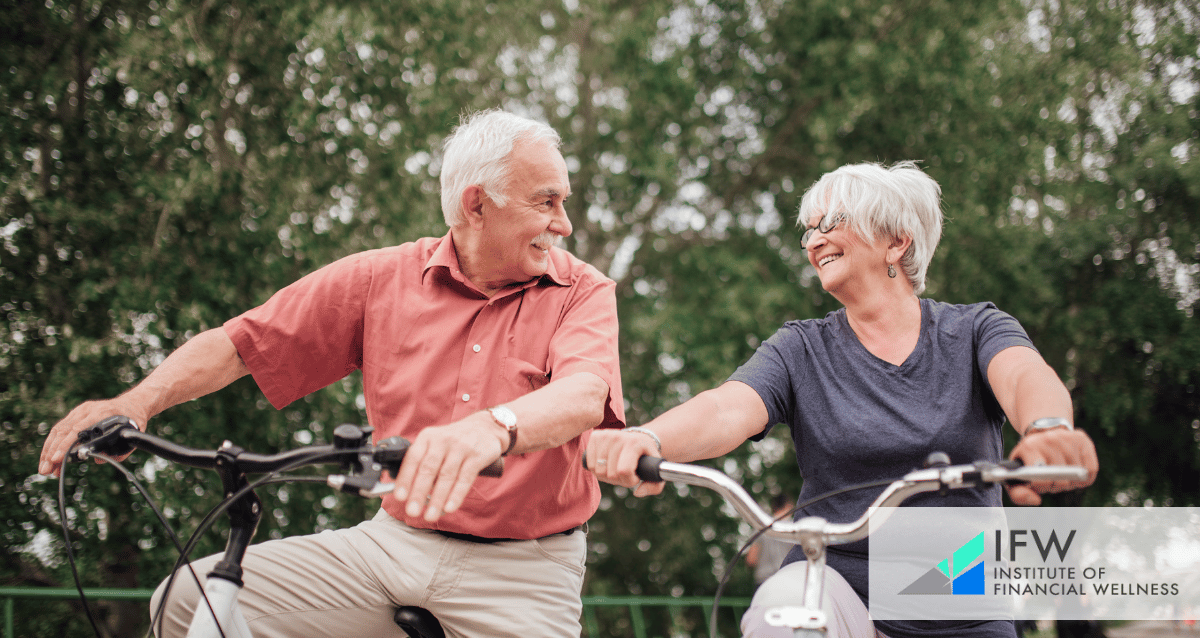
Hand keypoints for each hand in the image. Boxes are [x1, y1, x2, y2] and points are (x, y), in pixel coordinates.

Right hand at [39, 398, 149, 476]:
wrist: (133, 403)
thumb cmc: (134, 419)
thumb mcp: (133, 434)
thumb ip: (120, 451)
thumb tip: (98, 461)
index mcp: (102, 412)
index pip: (77, 429)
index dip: (65, 444)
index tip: (56, 459)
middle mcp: (88, 410)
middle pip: (63, 430)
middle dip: (52, 452)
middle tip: (46, 470)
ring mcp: (80, 410)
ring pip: (58, 430)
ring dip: (49, 450)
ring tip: (45, 469)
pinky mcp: (76, 414)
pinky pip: (60, 429)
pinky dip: (53, 444)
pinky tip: (49, 458)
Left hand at [390, 413, 507, 521]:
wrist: (485, 428)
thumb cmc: (453, 442)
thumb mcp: (435, 444)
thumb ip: (422, 463)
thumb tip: (406, 492)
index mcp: (427, 437)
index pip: (413, 458)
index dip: (405, 478)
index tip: (399, 497)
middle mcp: (443, 440)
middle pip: (428, 469)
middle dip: (419, 492)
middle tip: (413, 511)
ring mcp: (461, 447)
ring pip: (446, 476)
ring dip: (437, 498)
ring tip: (430, 516)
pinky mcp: (477, 456)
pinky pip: (465, 478)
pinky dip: (456, 495)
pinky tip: (450, 507)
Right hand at [584, 427, 663, 497]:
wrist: (639, 438)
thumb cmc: (647, 457)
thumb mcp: (656, 470)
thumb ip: (654, 486)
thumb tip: (637, 492)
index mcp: (634, 443)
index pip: (624, 471)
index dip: (629, 481)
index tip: (636, 477)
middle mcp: (618, 437)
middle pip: (610, 473)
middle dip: (619, 480)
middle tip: (627, 473)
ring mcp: (605, 435)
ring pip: (598, 470)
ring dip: (607, 476)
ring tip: (616, 469)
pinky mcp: (595, 436)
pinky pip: (589, 464)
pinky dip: (597, 470)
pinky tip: (607, 465)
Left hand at [1006, 428, 1098, 505]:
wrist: (1042, 434)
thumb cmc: (1029, 460)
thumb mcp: (1017, 475)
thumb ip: (1018, 494)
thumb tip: (1036, 500)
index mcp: (1029, 447)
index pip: (1041, 479)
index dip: (1043, 488)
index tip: (1040, 485)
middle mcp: (1048, 439)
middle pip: (1061, 479)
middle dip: (1057, 485)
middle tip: (1051, 480)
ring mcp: (1066, 437)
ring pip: (1077, 474)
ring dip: (1071, 481)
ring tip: (1062, 475)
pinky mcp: (1082, 439)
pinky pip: (1091, 469)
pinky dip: (1085, 478)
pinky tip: (1075, 473)